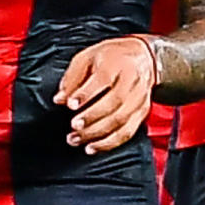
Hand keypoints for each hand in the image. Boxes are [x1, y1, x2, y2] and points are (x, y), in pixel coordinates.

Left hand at [58, 36, 157, 152]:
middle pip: (115, 103)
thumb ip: (72, 78)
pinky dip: (109, 143)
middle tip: (74, 126)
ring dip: (97, 134)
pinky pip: (127, 132)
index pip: (103, 79)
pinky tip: (92, 147)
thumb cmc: (112, 57)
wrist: (144, 58)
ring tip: (77, 139)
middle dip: (92, 117)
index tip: (71, 104)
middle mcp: (132, 81)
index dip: (86, 94)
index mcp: (117, 62)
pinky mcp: (141, 112)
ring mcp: (139, 98)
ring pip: (121, 121)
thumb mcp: (87, 57)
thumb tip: (60, 99)